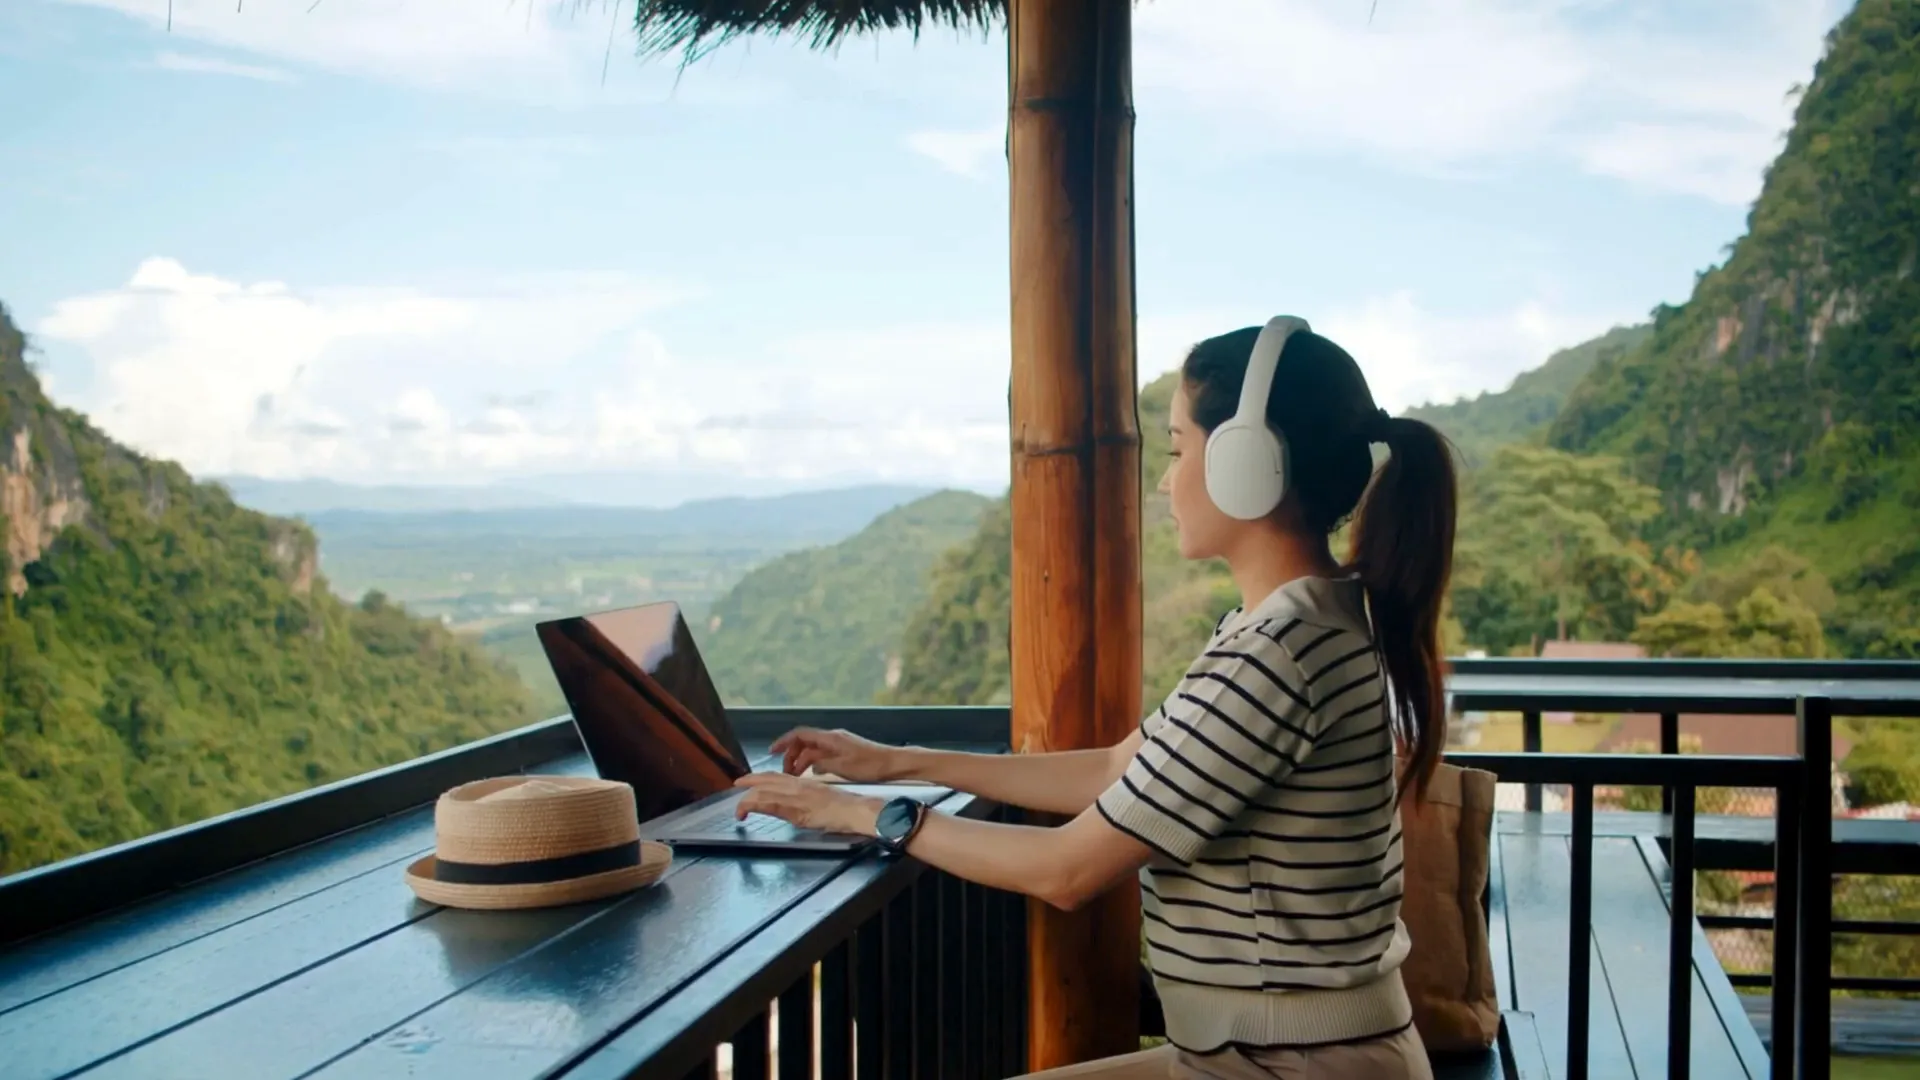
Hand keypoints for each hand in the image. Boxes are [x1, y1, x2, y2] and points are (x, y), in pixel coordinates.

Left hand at [734, 773, 883, 835]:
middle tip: (736, 785)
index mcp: (803, 783)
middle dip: (749, 782)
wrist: (854, 810)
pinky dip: (754, 806)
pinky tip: (745, 810)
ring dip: (747, 800)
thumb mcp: (820, 799)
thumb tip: (794, 805)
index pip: (776, 776)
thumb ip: (805, 799)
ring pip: (764, 792)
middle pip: (767, 780)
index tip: (749, 781)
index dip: (760, 777)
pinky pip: (770, 805)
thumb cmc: (843, 807)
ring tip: (737, 808)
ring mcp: (794, 796)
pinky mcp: (794, 809)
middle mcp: (796, 785)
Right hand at [770, 726, 901, 782]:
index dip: (784, 742)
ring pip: (813, 749)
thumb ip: (820, 763)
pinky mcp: (845, 751)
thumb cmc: (870, 765)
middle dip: (791, 755)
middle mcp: (833, 737)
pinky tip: (813, 774)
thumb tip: (805, 763)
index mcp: (830, 738)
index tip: (772, 751)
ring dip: (802, 760)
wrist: (893, 763)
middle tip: (786, 772)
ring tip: (796, 775)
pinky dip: (814, 762)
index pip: (800, 734)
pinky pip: (823, 754)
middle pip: (804, 742)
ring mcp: (839, 743)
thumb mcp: (842, 766)